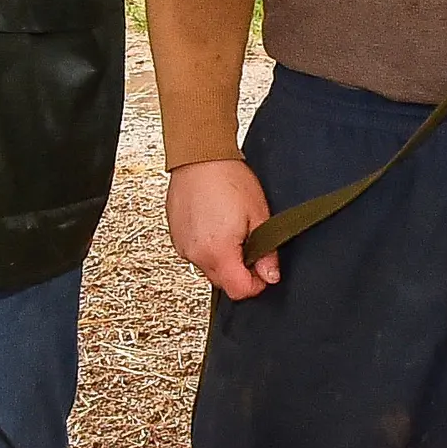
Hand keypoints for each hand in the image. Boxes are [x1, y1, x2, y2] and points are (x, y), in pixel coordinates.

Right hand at [168, 159, 280, 299]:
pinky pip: (196, 253)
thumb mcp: (258, 216)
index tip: (264, 271)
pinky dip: (208, 247)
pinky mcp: (176, 237)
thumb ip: (266, 252)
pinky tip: (216, 225)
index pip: (238, 291)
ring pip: (208, 268)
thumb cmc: (228, 179)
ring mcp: (182, 246)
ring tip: (232, 230)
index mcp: (217, 251)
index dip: (257, 284)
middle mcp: (195, 253)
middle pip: (223, 283)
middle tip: (251, 245)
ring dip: (224, 259)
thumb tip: (271, 275)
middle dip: (240, 272)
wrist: (200, 157)